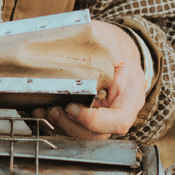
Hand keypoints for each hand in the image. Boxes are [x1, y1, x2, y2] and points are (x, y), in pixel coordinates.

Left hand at [30, 21, 148, 140]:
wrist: (115, 46)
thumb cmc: (113, 43)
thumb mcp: (106, 41)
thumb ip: (92, 53)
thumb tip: (65, 54)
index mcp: (131, 93)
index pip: (118, 120)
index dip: (93, 120)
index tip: (71, 107)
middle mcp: (119, 109)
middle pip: (98, 132)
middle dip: (71, 124)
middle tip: (53, 109)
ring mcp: (103, 115)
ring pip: (84, 133)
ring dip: (62, 125)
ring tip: (45, 109)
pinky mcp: (88, 115)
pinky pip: (74, 126)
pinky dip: (57, 122)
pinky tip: (43, 110)